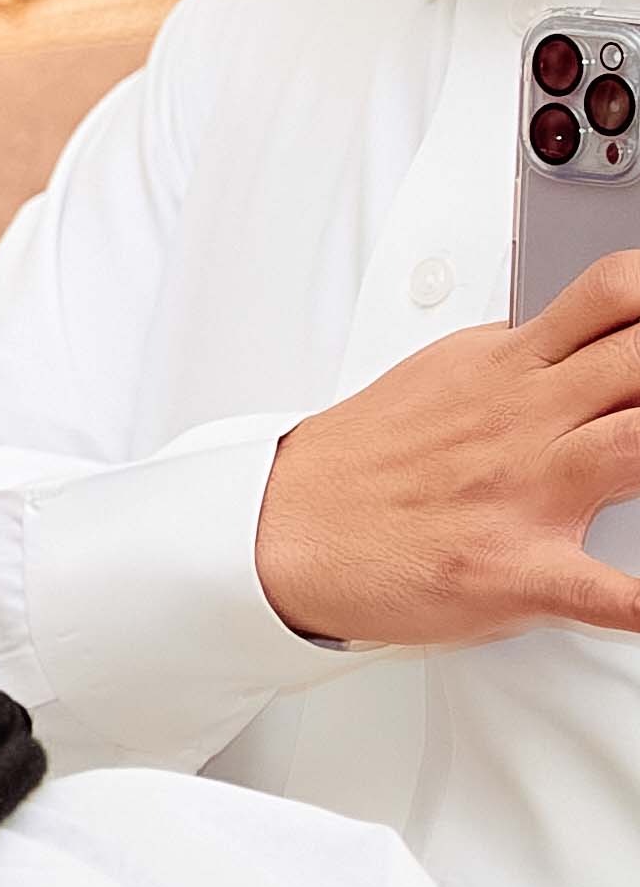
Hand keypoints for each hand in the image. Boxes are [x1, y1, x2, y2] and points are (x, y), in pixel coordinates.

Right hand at [255, 245, 639, 647]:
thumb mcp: (444, 372)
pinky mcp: (518, 571)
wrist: (283, 530)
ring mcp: (525, 491)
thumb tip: (583, 338)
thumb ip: (526, 355)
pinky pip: (608, 593)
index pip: (611, 293)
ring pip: (639, 446)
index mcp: (507, 366)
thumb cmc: (363, 462)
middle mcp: (525, 419)